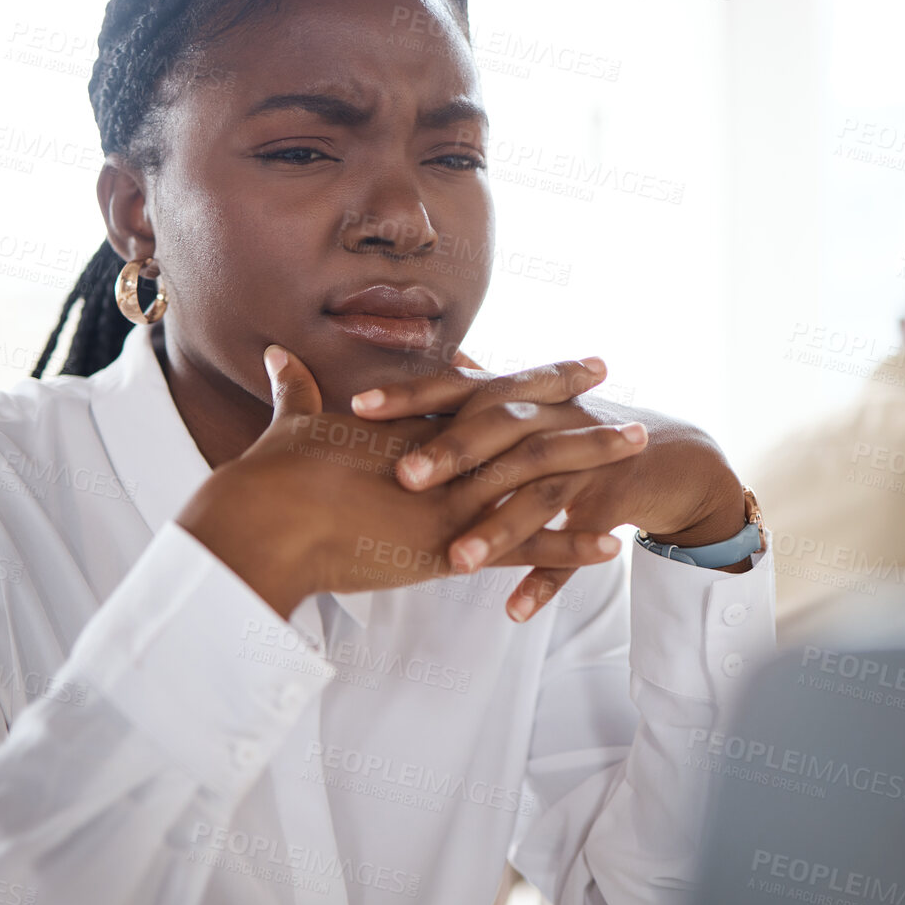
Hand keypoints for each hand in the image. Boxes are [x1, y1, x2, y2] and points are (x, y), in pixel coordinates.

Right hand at [175, 346, 652, 620]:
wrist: (266, 522)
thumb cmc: (271, 477)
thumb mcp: (290, 426)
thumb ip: (295, 392)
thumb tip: (276, 356)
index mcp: (412, 427)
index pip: (483, 393)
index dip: (530, 377)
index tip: (571, 364)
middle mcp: (444, 455)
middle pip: (523, 421)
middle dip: (572, 401)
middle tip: (612, 381)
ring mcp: (455, 499)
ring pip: (540, 474)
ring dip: (592, 460)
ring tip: (638, 444)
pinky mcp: (455, 546)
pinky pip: (526, 548)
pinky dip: (571, 546)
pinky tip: (613, 543)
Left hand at [350, 356, 749, 620]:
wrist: (664, 454)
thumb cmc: (573, 429)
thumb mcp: (523, 406)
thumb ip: (468, 393)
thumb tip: (406, 373)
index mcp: (518, 398)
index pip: (457, 386)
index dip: (410, 394)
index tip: (357, 405)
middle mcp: (550, 422)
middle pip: (499, 430)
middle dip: (452, 453)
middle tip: (404, 478)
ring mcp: (587, 463)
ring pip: (539, 495)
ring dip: (499, 530)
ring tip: (457, 564)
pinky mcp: (613, 506)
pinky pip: (579, 548)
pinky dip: (549, 578)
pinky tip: (515, 611)